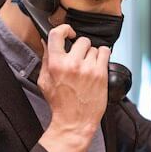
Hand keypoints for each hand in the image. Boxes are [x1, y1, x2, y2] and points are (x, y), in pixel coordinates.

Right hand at [37, 24, 110, 143]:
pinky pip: (105, 52)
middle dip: (81, 48)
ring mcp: (88, 69)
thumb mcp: (45, 81)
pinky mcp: (100, 74)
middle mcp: (72, 64)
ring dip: (92, 55)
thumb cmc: (60, 104)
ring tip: (88, 67)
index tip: (69, 33)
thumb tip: (48, 42)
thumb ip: (46, 60)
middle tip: (79, 59)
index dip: (65, 29)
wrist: (74, 122)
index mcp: (55, 64)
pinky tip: (97, 65)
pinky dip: (103, 56)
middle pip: (81, 40)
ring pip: (94, 48)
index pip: (57, 34)